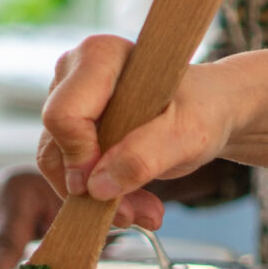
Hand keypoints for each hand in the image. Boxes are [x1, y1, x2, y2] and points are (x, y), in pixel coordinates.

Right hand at [39, 37, 267, 217]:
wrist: (211, 110)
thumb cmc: (203, 109)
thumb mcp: (188, 134)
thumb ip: (144, 157)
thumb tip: (97, 187)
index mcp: (99, 56)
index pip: (64, 114)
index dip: (82, 156)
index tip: (111, 184)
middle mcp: (73, 74)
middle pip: (56, 143)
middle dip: (94, 187)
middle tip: (140, 212)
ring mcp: (69, 101)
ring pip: (58, 164)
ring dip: (100, 199)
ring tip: (145, 212)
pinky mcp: (71, 129)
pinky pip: (68, 171)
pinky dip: (101, 195)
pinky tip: (135, 205)